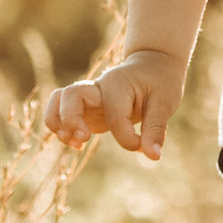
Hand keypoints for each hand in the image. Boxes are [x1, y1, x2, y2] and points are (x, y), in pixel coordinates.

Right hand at [41, 49, 186, 160]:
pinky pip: (61, 114)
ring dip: (58, 123)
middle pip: (69, 96)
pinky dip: (61, 129)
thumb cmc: (160, 83)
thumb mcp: (165, 103)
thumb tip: (153, 156)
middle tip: (85, 139)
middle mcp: (97, 88)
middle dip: (71, 120)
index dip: (127, 138)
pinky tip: (77, 144)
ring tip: (75, 143)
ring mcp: (88, 97)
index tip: (142, 146)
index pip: (114, 116)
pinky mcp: (85, 109)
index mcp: (117, 84)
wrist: (152, 66)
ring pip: (57, 101)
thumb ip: (156, 129)